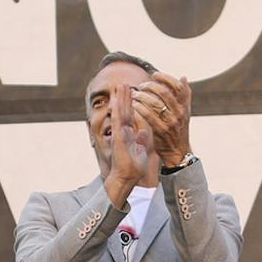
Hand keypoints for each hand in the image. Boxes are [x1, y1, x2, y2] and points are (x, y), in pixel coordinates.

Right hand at [103, 80, 158, 201]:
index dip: (131, 104)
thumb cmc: (133, 167)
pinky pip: (118, 122)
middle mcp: (123, 132)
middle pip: (124, 111)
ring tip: (120, 86)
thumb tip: (144, 131)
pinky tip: (117, 101)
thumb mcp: (141, 150)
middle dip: (124, 97)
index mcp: (129, 134)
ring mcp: (120, 134)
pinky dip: (117, 111)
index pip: (130, 115)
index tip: (133, 92)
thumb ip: (141, 139)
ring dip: (120, 100)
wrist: (127, 178)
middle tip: (124, 83)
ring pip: (120, 113)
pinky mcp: (118, 138)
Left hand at [134, 72, 193, 165]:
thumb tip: (183, 77)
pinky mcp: (161, 130)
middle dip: (150, 86)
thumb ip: (184, 95)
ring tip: (135, 94)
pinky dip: (139, 108)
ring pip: (155, 103)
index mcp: (185, 106)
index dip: (166, 78)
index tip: (155, 74)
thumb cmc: (179, 129)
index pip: (178, 86)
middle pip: (164, 92)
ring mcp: (170, 122)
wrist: (178, 151)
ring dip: (142, 96)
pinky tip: (134, 105)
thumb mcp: (185, 111)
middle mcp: (179, 112)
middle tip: (141, 85)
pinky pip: (148, 115)